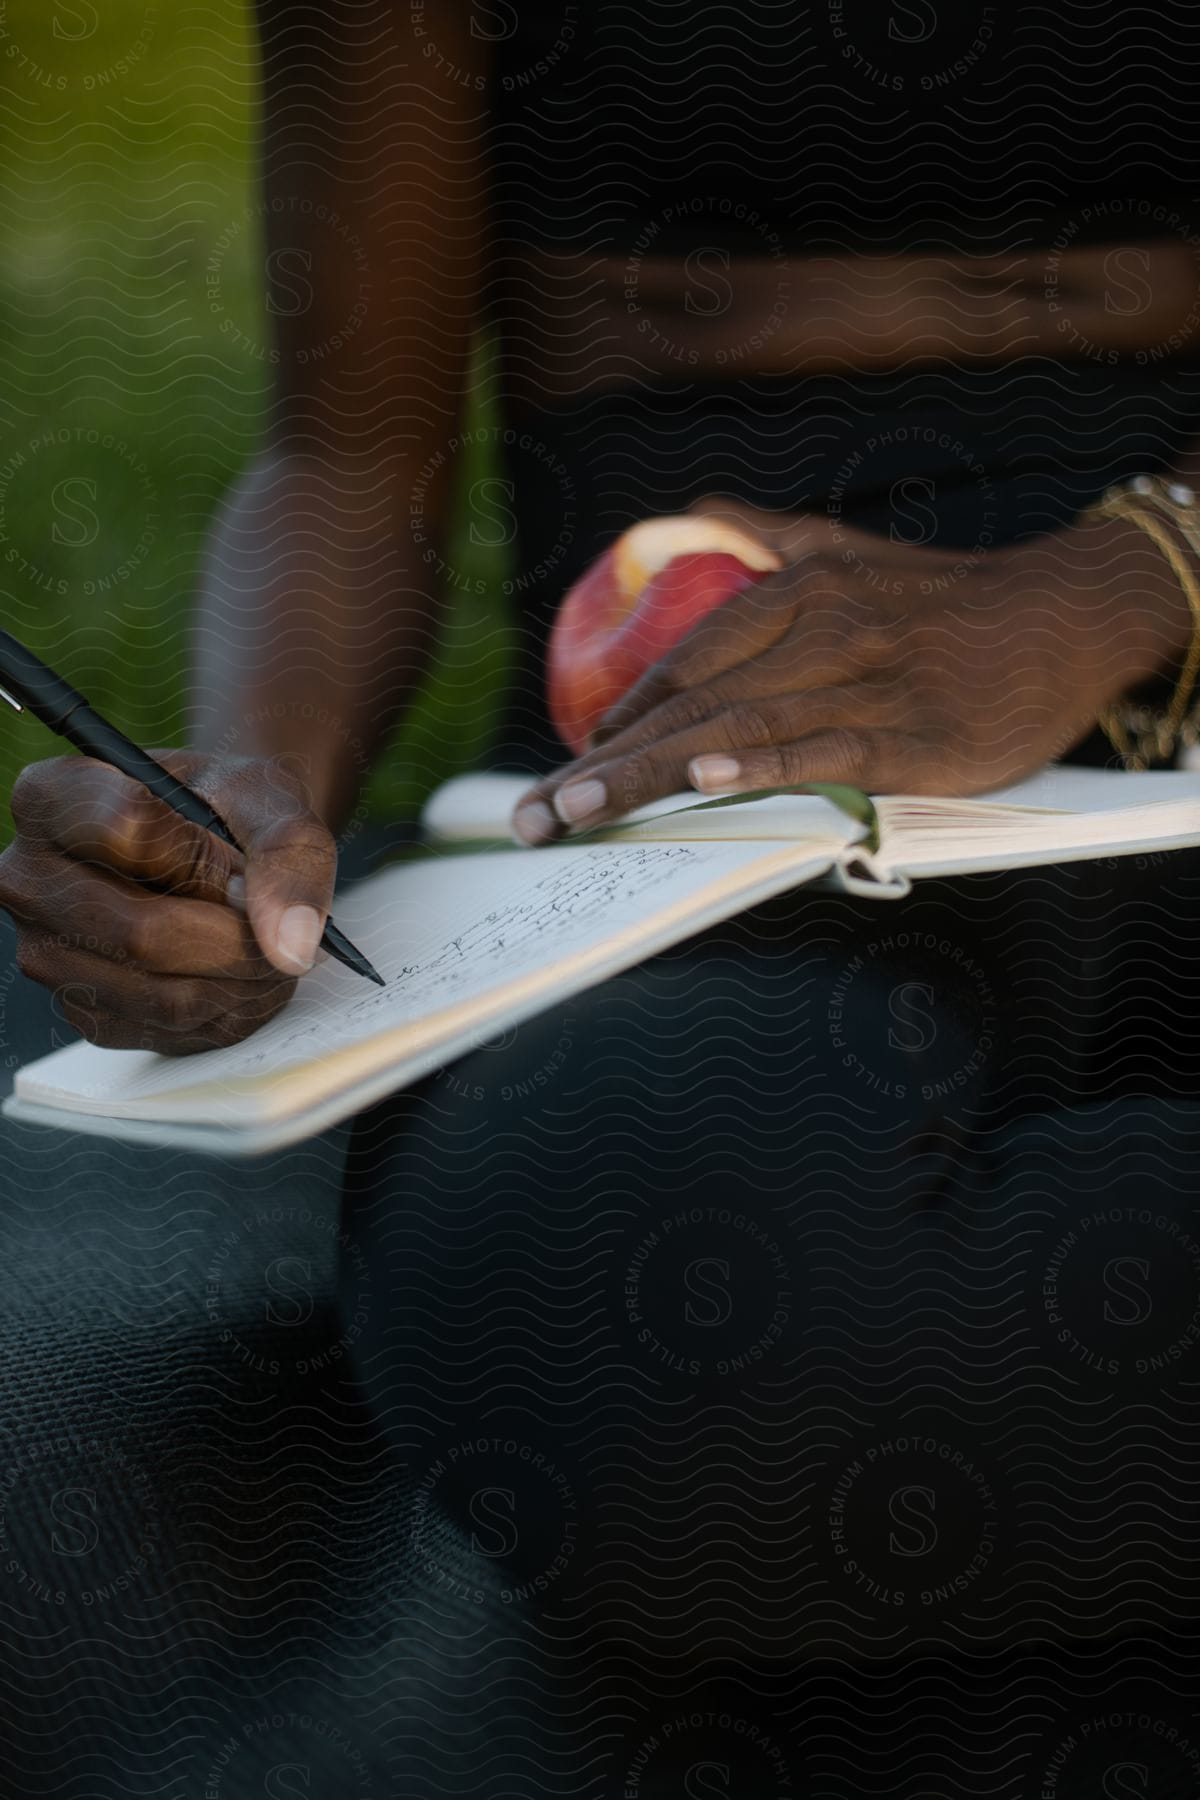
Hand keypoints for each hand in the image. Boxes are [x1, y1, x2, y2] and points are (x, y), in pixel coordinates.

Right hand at [0, 751, 336, 1053]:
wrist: (218, 839)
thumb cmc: (227, 806)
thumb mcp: (267, 799)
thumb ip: (287, 855)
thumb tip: (291, 944)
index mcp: (51, 798)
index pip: (125, 831)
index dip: (205, 855)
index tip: (241, 859)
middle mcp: (30, 880)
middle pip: (143, 934)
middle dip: (238, 938)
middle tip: (285, 924)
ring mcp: (49, 953)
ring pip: (163, 995)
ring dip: (243, 981)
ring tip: (273, 947)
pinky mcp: (86, 1009)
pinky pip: (171, 1029)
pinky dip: (230, 1008)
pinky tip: (244, 973)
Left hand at [513, 508, 1191, 841]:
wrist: (1069, 613)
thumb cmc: (947, 596)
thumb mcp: (850, 548)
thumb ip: (769, 532)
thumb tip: (699, 511)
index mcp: (797, 588)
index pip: (686, 663)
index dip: (619, 720)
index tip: (563, 767)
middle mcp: (821, 629)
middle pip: (695, 703)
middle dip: (606, 765)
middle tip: (536, 814)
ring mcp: (867, 681)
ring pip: (741, 729)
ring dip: (652, 775)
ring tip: (580, 812)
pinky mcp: (916, 733)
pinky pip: (825, 752)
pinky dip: (762, 767)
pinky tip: (705, 783)